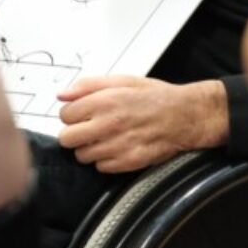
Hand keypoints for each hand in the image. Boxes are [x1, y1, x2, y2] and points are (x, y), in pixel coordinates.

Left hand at [56, 76, 226, 173]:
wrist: (185, 115)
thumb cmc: (155, 97)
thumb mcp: (122, 80)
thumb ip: (88, 86)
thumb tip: (62, 95)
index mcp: (105, 101)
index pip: (65, 115)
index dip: (72, 114)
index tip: (81, 114)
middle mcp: (109, 124)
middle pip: (67, 138)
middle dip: (74, 133)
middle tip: (88, 128)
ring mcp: (118, 145)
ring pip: (82, 155)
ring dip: (89, 148)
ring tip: (105, 138)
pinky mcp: (128, 162)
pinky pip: (100, 167)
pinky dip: (105, 160)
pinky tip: (116, 148)